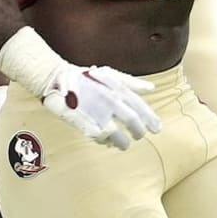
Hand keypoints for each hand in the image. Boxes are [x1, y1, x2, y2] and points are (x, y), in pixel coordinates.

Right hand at [41, 64, 161, 149]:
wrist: (58, 80)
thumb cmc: (86, 77)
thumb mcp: (110, 74)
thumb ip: (131, 82)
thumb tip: (151, 88)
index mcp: (117, 88)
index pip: (139, 107)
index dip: (150, 118)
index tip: (158, 129)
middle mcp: (110, 101)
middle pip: (132, 122)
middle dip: (139, 131)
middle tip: (139, 136)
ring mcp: (98, 114)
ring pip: (119, 135)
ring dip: (123, 141)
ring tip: (124, 143)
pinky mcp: (85, 125)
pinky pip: (101, 139)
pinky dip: (107, 142)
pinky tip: (108, 141)